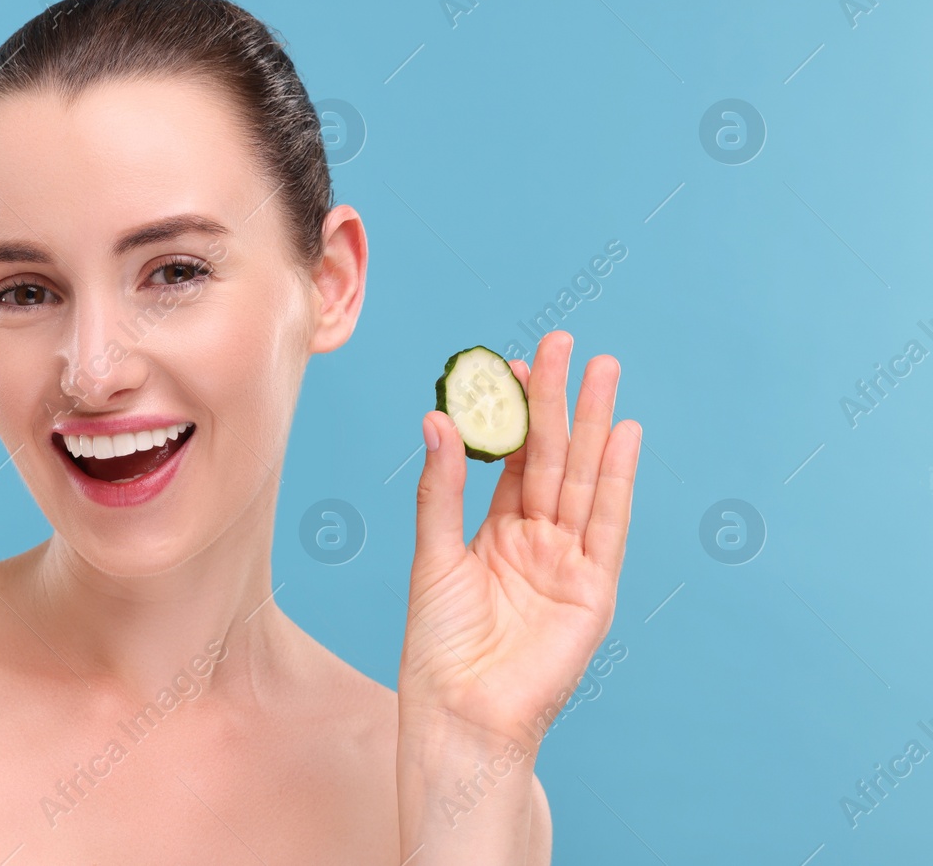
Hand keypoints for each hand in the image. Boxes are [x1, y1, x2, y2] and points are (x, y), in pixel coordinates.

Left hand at [397, 331, 641, 744]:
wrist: (462, 714)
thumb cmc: (438, 646)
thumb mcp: (432, 555)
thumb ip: (439, 488)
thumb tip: (435, 418)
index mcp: (495, 533)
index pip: (510, 459)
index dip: (514, 412)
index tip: (514, 362)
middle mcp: (536, 541)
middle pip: (551, 457)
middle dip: (559, 401)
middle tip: (564, 342)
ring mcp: (568, 562)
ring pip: (582, 478)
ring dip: (594, 424)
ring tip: (605, 369)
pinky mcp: (593, 588)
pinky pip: (607, 523)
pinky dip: (618, 479)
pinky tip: (625, 434)